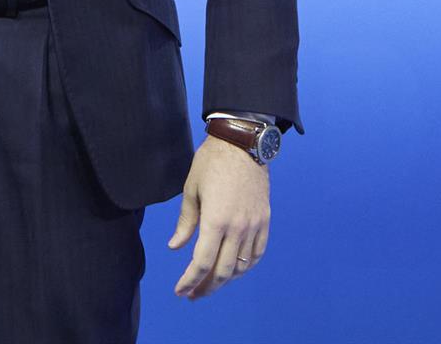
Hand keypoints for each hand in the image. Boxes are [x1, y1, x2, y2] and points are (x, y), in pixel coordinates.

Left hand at [169, 135, 270, 298]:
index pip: (202, 262)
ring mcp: (254, 226)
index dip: (190, 280)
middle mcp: (238, 229)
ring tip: (210, 284)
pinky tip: (234, 269)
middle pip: (223, 271)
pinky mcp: (265, 221)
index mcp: (216, 221)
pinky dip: (245, 266)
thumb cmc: (210, 163)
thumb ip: (185, 223)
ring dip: (225, 280)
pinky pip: (257, 253)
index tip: (180, 291)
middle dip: (206, 287)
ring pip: (241, 266)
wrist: (243, 145)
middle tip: (192, 295)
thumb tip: (176, 247)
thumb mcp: (191, 190)